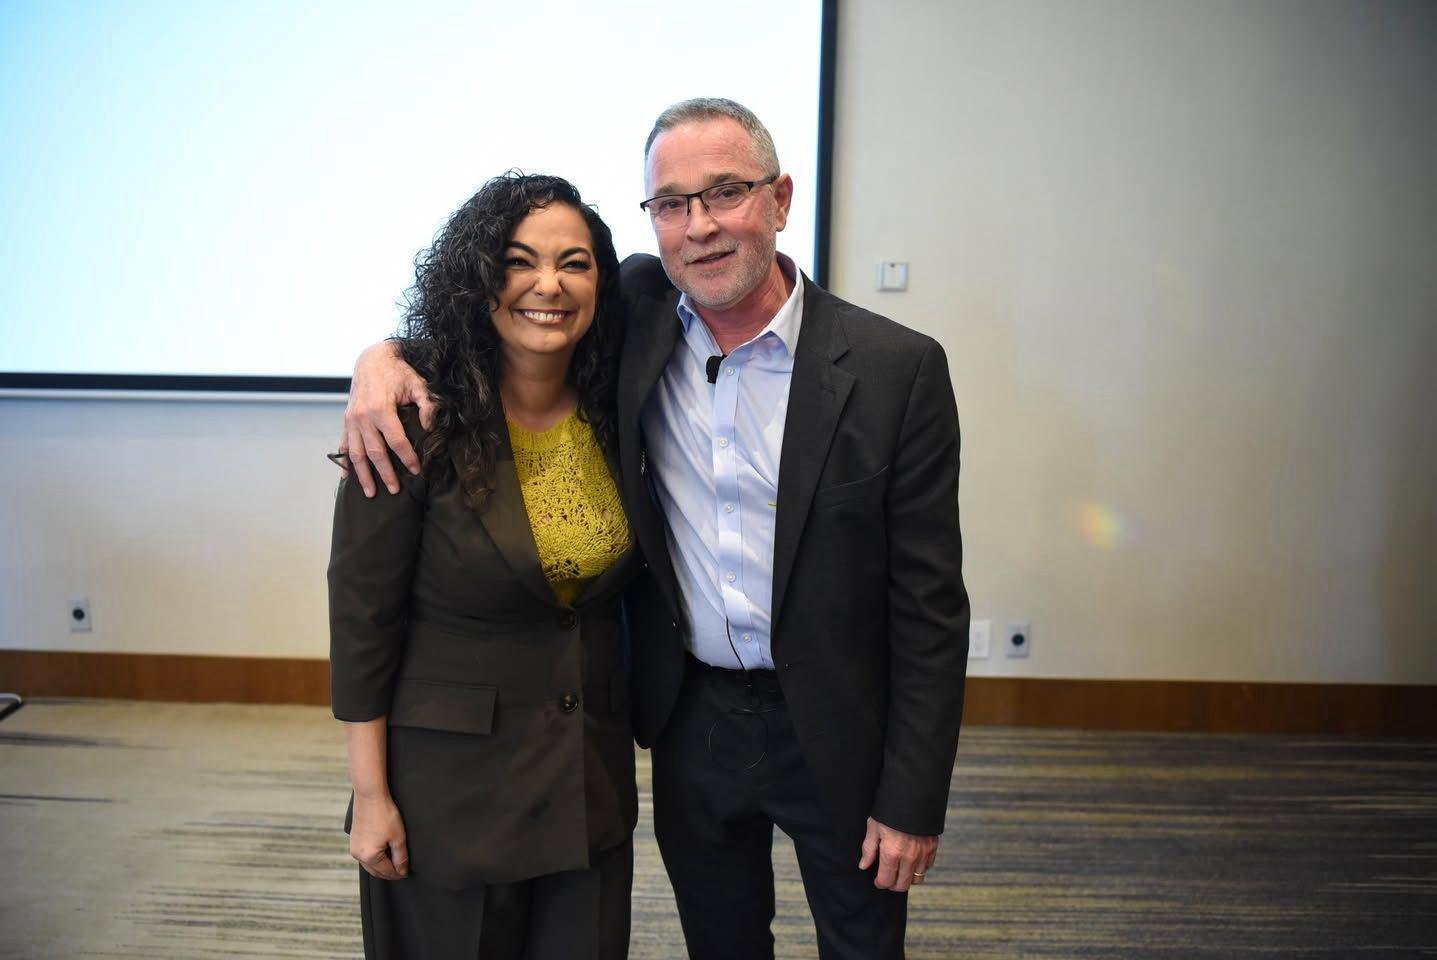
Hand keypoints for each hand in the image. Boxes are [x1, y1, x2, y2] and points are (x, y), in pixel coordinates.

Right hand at [341, 341, 435, 496]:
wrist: (371, 358)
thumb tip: (429, 427)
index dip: (407, 457)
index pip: (396, 441)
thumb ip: (427, 405)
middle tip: (395, 490)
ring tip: (370, 493)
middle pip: (375, 453)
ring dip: (363, 475)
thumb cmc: (397, 371)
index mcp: (381, 409)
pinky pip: (344, 445)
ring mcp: (351, 420)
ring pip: (356, 454)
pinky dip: (345, 462)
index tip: (416, 470)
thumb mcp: (418, 383)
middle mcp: (363, 417)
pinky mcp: (346, 420)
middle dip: (385, 473)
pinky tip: (347, 477)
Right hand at [349, 792, 408, 879]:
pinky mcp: (353, 840)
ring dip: (381, 866)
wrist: (370, 796)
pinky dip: (373, 858)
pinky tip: (382, 853)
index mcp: (369, 856)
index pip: (387, 872)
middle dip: (389, 872)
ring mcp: (354, 848)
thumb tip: (402, 870)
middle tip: (401, 870)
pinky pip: (364, 856)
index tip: (406, 873)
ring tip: (394, 861)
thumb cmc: (384, 814)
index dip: (398, 873)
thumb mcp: (398, 837)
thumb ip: (401, 857)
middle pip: (376, 871)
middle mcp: (358, 855)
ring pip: (369, 865)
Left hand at [858, 816, 937, 891]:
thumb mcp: (873, 827)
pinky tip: (912, 861)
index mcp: (891, 853)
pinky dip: (919, 868)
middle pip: (902, 885)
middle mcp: (909, 857)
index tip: (877, 880)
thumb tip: (864, 866)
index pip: (886, 881)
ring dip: (908, 878)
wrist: (912, 795)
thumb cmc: (889, 810)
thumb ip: (869, 849)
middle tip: (888, 877)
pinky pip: (927, 867)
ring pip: (917, 879)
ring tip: (900, 870)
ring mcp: (923, 853)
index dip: (880, 883)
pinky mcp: (932, 847)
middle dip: (893, 884)